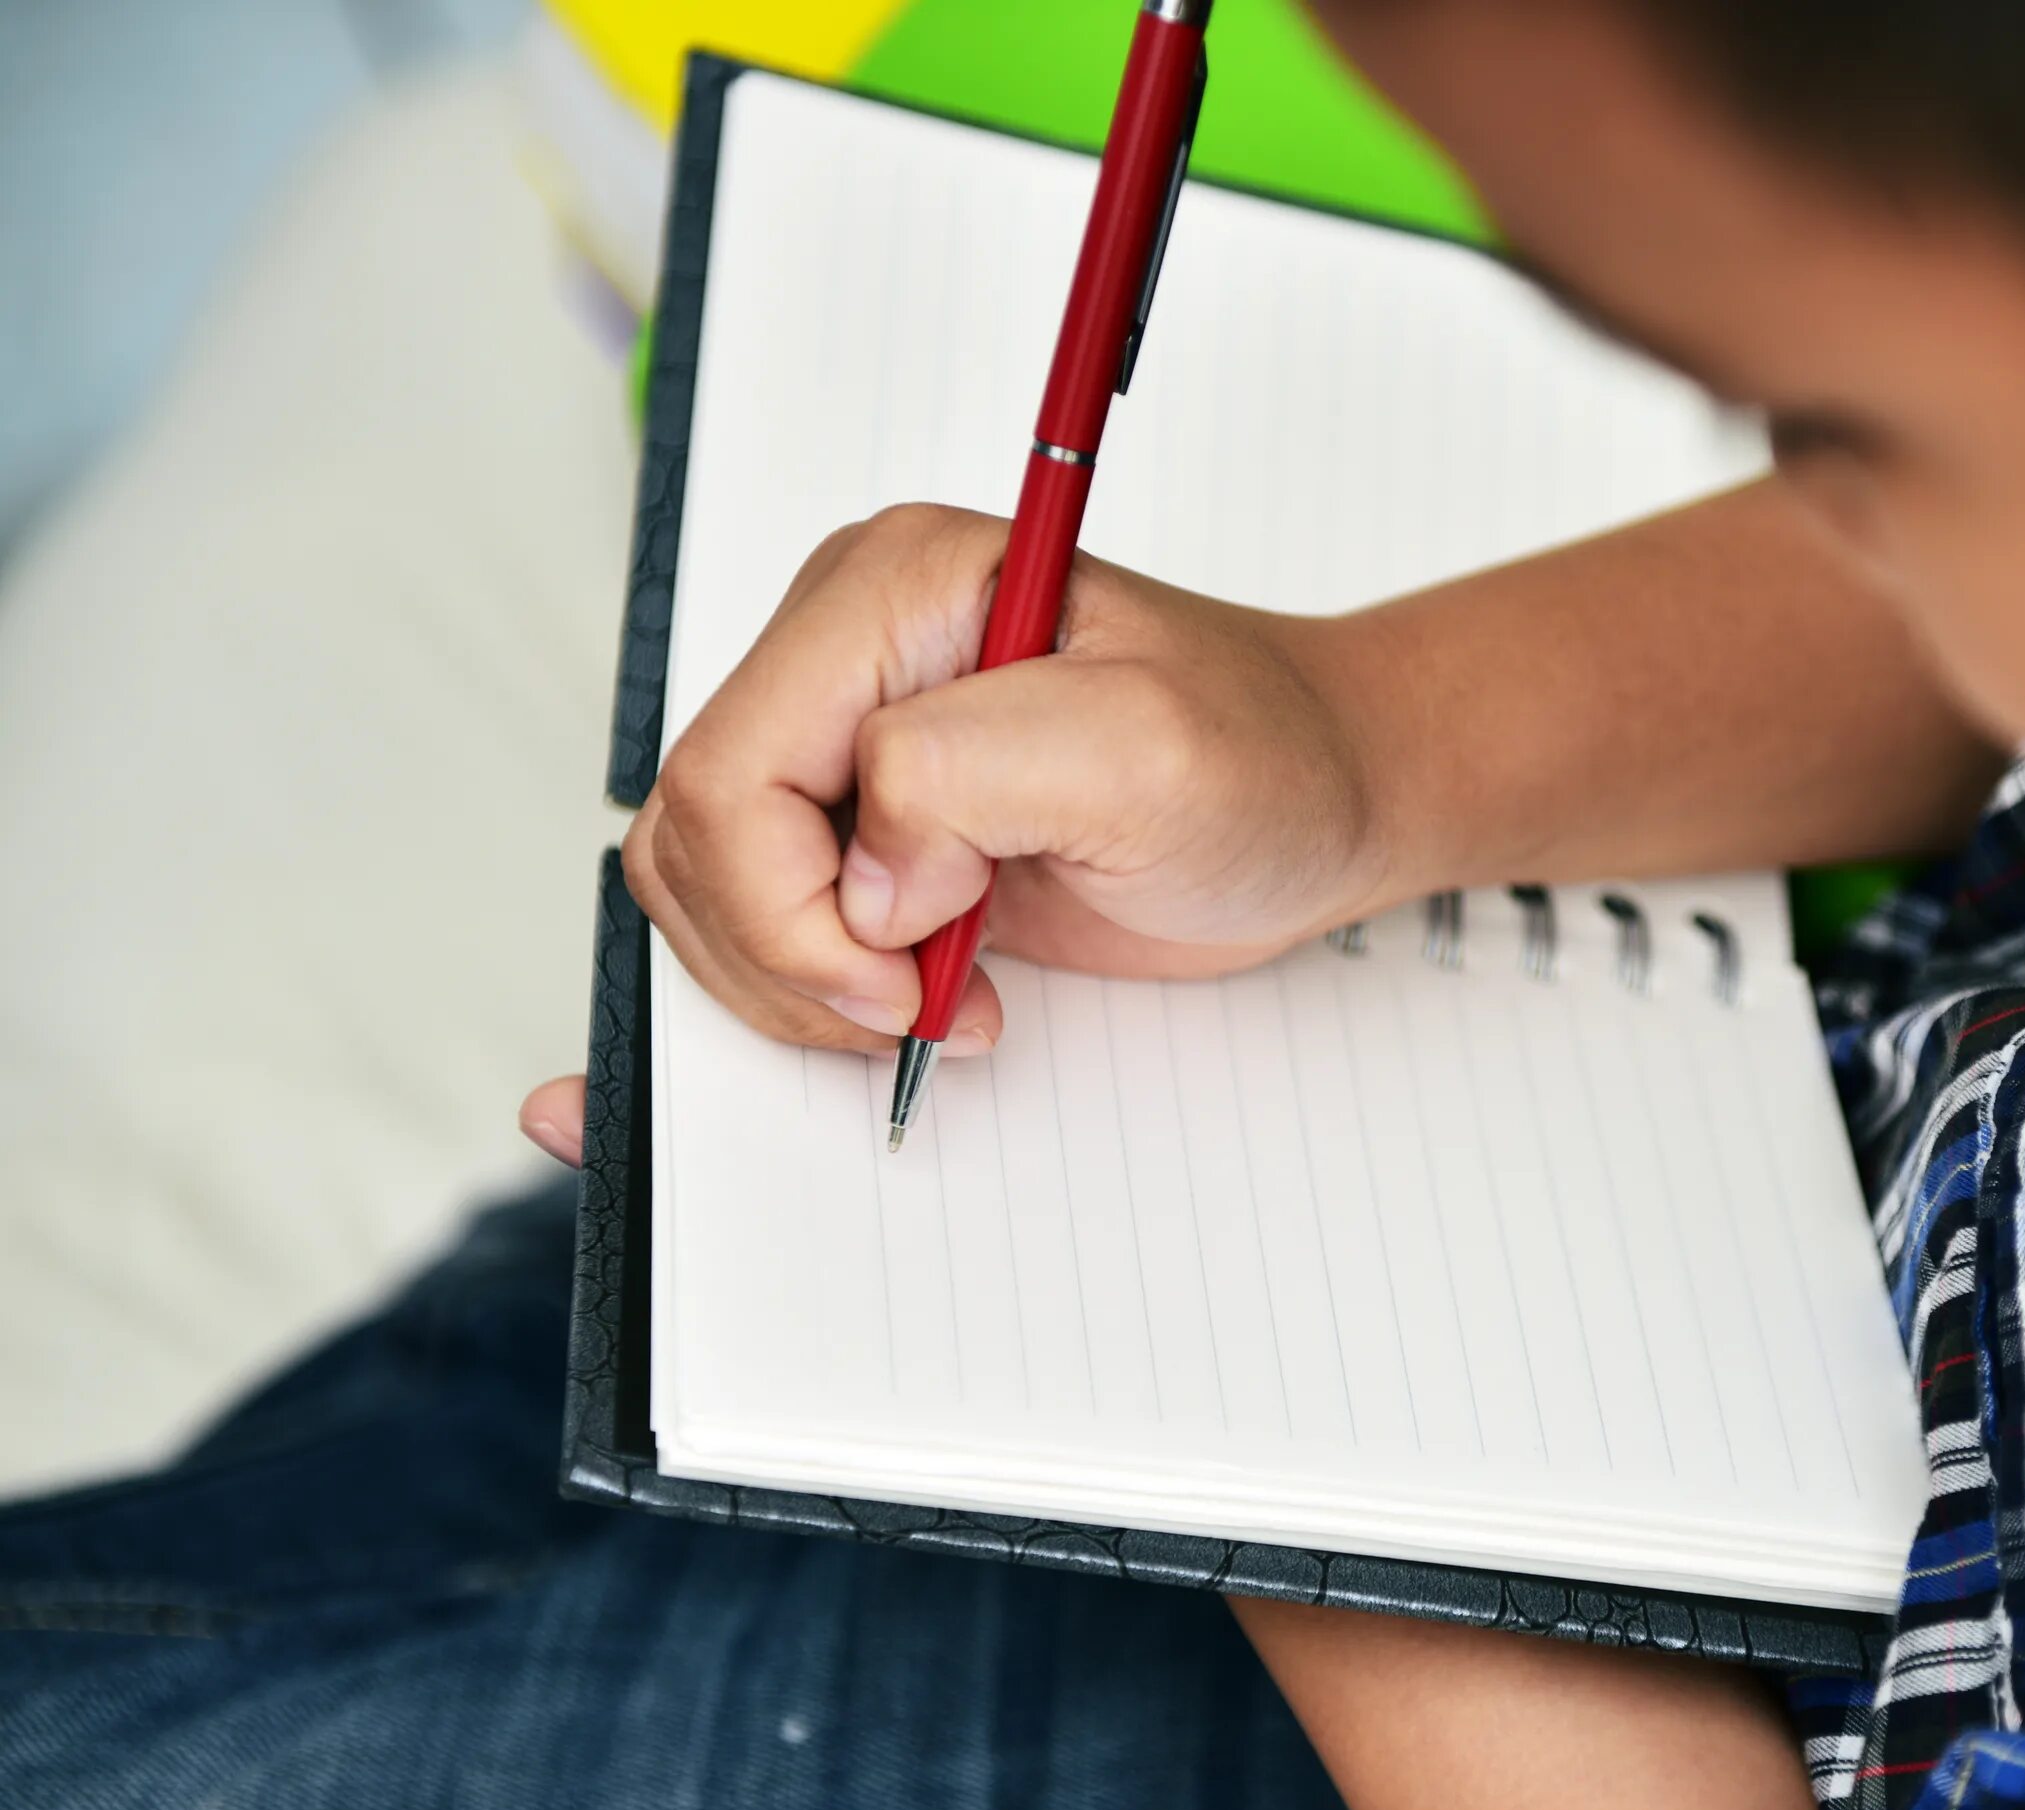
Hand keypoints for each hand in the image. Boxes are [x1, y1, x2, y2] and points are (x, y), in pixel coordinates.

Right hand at [520, 503, 1406, 1169]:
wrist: (1322, 794)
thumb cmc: (1268, 759)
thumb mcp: (1144, 751)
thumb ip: (968, 775)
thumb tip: (863, 874)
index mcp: (895, 587)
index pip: (732, 769)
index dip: (791, 909)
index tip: (902, 980)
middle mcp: (848, 644)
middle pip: (697, 833)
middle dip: (791, 954)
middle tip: (921, 1004)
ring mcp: (847, 730)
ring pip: (702, 881)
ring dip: (797, 980)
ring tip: (936, 997)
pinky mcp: (865, 815)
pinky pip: (755, 909)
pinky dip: (812, 984)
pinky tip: (916, 993)